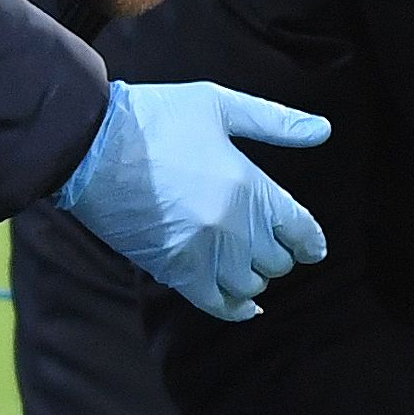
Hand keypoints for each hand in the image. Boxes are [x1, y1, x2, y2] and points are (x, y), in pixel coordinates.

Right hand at [50, 80, 329, 322]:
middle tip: (267, 244)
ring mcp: (203, 252)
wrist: (90, 145)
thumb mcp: (218, 105)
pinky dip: (235, 309)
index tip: (311, 247)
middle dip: (277, 253)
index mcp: (249, 186)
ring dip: (253, 275)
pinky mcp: (173, 270)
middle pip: (277, 261)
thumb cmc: (154, 119)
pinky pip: (217, 304)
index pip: (300, 229)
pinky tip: (244, 305)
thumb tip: (323, 131)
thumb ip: (274, 121)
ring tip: (244, 263)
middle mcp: (232, 227)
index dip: (310, 241)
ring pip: (250, 284)